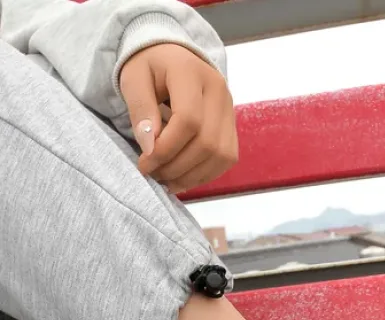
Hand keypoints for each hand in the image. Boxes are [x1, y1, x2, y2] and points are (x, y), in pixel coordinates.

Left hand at [119, 43, 237, 193]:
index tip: (144, 162)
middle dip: (177, 166)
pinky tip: (182, 177)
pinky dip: (204, 175)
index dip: (166, 148)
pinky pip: (225, 160)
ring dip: (191, 175)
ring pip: (220, 155)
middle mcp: (218, 91)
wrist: (171, 57)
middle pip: (207, 142)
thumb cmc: (149, 67)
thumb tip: (150, 147)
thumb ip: (140, 109)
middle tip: (153, 172)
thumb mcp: (133, 79)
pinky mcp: (232, 127)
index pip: (188, 120)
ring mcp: (229, 110)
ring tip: (166, 178)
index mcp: (191, 72)